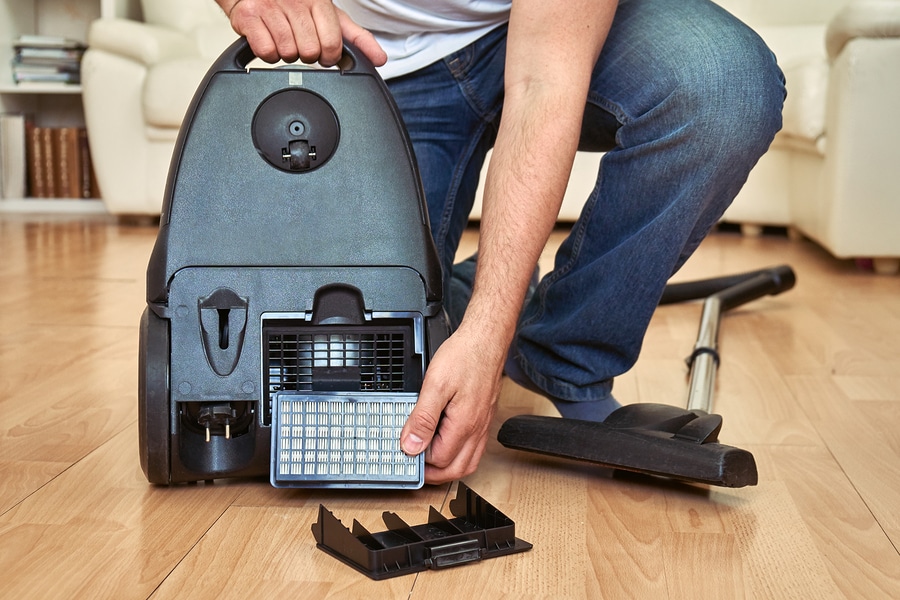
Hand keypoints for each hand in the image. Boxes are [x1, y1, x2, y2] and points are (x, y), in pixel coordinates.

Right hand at [217, 0, 385, 65]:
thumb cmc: (295, 4)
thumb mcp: (329, 16)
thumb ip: (356, 38)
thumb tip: (380, 59)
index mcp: (319, 1)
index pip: (332, 44)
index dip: (328, 56)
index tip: (322, 52)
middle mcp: (295, 1)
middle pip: (310, 53)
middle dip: (306, 54)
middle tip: (299, 42)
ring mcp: (271, 7)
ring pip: (288, 53)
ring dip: (286, 53)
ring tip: (283, 38)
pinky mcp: (249, 16)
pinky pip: (266, 52)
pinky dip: (267, 53)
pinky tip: (268, 39)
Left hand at [400, 322, 505, 483]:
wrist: (486, 339)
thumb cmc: (465, 356)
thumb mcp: (435, 385)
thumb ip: (423, 418)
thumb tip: (411, 445)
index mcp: (463, 425)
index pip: (438, 460)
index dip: (418, 460)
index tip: (402, 452)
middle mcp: (476, 429)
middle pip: (456, 469)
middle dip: (433, 474)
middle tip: (413, 466)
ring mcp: (483, 425)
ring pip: (468, 463)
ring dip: (447, 468)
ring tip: (428, 462)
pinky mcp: (484, 418)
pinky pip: (474, 449)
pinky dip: (459, 456)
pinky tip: (447, 446)